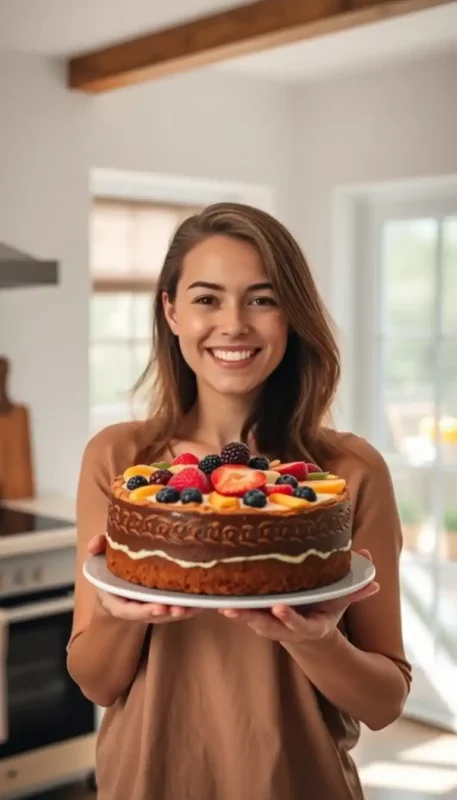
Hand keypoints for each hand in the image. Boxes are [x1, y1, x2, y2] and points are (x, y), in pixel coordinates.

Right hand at [88, 534, 202, 623]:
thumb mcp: (100, 559)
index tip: (158, 608)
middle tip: (180, 608)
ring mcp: (150, 608)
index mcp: (116, 600)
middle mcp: (135, 608)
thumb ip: (99, 548)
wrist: (116, 585)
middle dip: (168, 613)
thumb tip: (95, 544)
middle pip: (153, 615)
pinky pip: (177, 608)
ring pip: (168, 614)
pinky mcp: (164, 604)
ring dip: (182, 612)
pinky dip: (190, 606)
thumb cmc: (111, 571)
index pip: (128, 611)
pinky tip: (203, 600)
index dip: (143, 611)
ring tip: (195, 605)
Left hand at [218, 550, 378, 643]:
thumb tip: (371, 565)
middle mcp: (288, 630)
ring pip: (252, 620)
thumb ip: (355, 587)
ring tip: (224, 604)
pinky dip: (234, 606)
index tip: (280, 608)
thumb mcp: (341, 600)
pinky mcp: (258, 618)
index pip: (299, 626)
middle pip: (268, 627)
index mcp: (311, 628)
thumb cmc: (325, 610)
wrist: (309, 630)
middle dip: (253, 619)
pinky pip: (245, 612)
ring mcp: (271, 626)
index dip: (289, 619)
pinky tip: (219, 597)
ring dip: (239, 614)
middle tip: (238, 610)